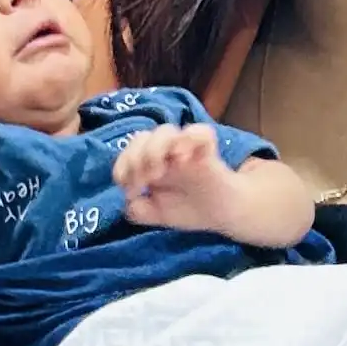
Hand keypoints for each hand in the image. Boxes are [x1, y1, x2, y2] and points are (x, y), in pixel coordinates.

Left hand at [112, 120, 248, 236]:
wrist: (223, 214)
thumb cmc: (189, 208)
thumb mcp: (158, 215)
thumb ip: (138, 211)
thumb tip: (128, 200)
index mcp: (151, 162)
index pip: (129, 151)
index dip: (123, 166)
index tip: (129, 189)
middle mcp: (165, 152)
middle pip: (141, 136)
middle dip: (135, 158)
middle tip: (144, 182)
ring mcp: (186, 148)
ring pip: (165, 130)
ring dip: (154, 149)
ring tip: (159, 174)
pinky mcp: (208, 150)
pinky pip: (201, 132)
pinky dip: (188, 138)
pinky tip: (182, 158)